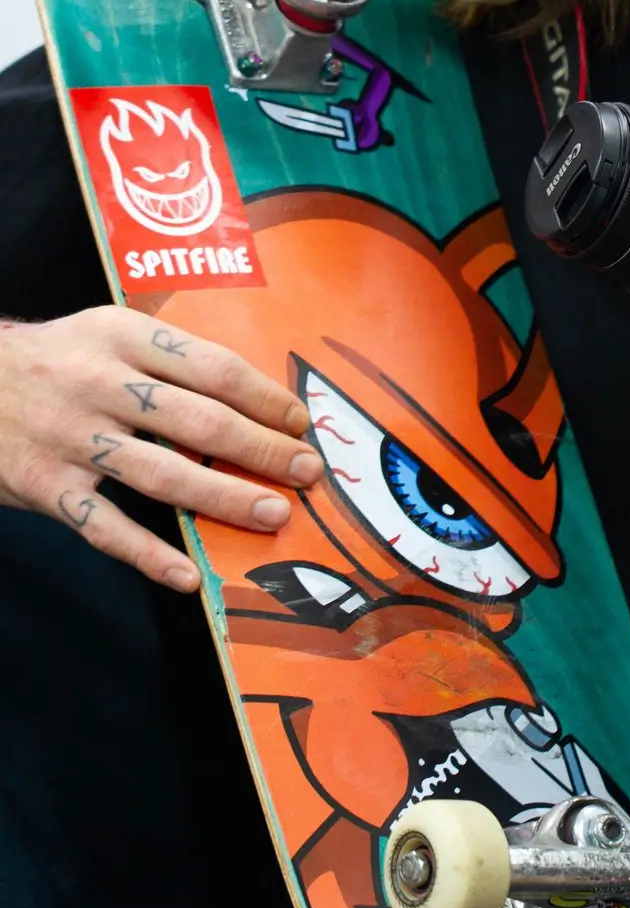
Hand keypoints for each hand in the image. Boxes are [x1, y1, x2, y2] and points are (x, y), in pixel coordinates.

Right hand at [0, 307, 322, 590]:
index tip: (299, 423)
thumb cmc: (56, 359)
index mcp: (124, 336)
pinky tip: (188, 575)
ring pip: (163, 475)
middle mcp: (101, 384)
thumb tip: (252, 397)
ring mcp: (72, 438)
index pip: (213, 368)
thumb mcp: (107, 332)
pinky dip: (149, 555)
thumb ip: (169, 359)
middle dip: (263, 450)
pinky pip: (105, 527)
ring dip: (225, 498)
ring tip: (272, 514)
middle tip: (306, 472)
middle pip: (200, 421)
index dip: (265, 399)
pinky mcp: (46, 487)